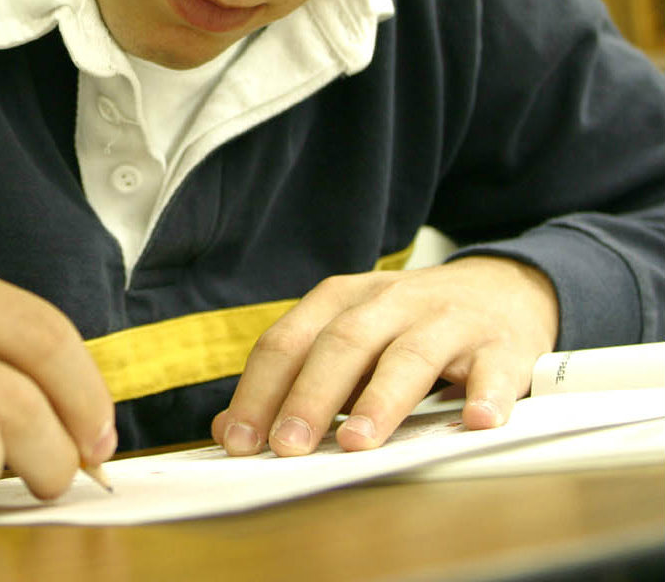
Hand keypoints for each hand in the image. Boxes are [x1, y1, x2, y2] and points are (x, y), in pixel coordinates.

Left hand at [212, 256, 557, 456]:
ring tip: (356, 443)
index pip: (288, 342)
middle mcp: (391, 302)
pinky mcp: (502, 345)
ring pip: (409, 355)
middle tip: (286, 445)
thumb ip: (293, 378)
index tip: (239, 438)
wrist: (504, 288)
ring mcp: (448, 320)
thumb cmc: (410, 325)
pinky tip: (474, 421)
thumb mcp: (348, 337)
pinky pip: (493, 369)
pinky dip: (485, 394)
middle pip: (342, 344)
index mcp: (343, 299)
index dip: (260, 390)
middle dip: (309, 396)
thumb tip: (229, 429)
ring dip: (381, 400)